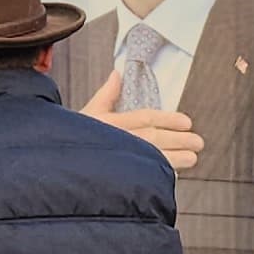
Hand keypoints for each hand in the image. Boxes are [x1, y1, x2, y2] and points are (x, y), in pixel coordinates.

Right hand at [82, 71, 205, 170]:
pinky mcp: (116, 179)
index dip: (168, 119)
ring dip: (175, 157)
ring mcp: (115, 161)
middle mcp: (114, 139)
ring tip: (192, 157)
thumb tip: (117, 73)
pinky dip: (159, 175)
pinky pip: (143, 177)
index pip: (145, 117)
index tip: (187, 122)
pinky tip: (173, 175)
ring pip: (152, 156)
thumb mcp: (87, 114)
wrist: (56, 169)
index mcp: (109, 122)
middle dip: (178, 139)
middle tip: (197, 142)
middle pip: (153, 136)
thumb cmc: (70, 140)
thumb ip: (106, 94)